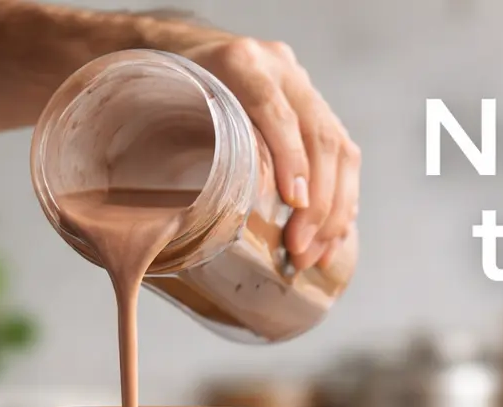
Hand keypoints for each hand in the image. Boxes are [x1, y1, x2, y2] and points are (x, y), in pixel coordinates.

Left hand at [180, 36, 358, 271]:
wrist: (187, 55)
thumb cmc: (165, 89)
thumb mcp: (156, 104)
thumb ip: (174, 144)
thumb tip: (193, 219)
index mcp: (241, 62)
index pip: (276, 110)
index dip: (291, 158)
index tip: (294, 204)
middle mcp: (283, 71)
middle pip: (320, 138)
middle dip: (318, 204)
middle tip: (300, 250)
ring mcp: (307, 91)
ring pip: (343, 152)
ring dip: (335, 211)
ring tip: (315, 254)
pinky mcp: (321, 113)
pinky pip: (346, 161)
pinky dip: (343, 203)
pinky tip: (333, 236)